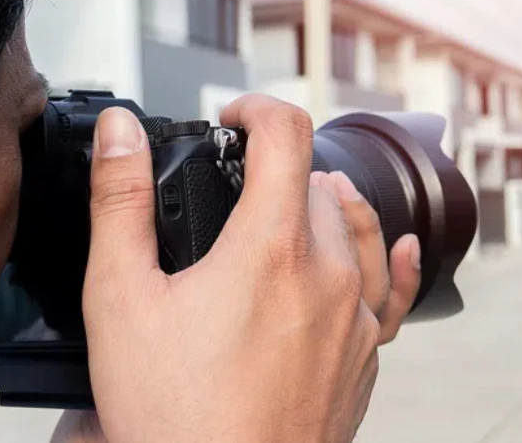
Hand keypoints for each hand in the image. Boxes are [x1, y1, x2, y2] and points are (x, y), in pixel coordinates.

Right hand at [80, 95, 420, 442]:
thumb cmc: (173, 411)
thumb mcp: (121, 297)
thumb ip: (122, 202)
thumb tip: (121, 132)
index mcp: (272, 246)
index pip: (288, 134)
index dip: (258, 110)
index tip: (234, 119)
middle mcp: (328, 273)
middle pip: (318, 186)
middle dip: (280, 170)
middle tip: (241, 184)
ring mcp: (355, 317)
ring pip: (360, 231)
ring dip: (331, 203)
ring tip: (308, 194)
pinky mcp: (365, 355)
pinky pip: (394, 293)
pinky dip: (394, 260)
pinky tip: (401, 248)